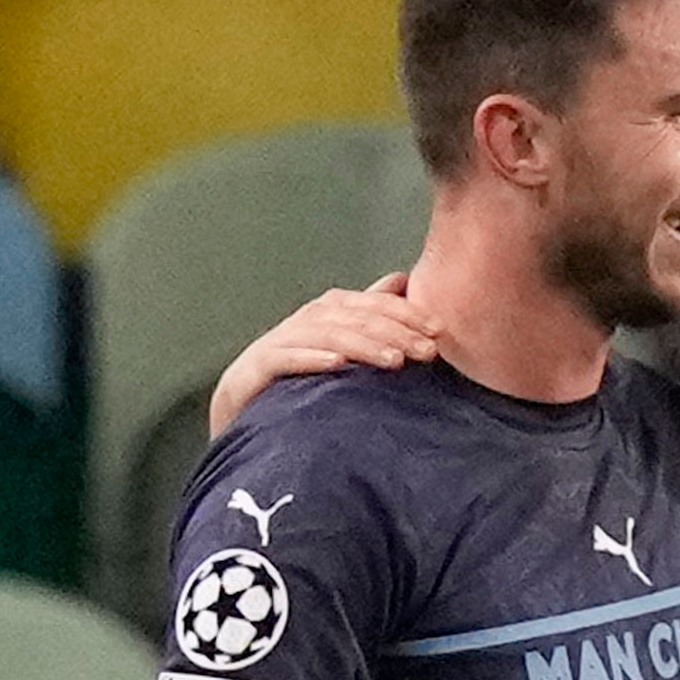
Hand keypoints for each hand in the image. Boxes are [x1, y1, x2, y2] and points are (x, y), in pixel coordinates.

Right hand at [207, 273, 438, 440]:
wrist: (241, 400)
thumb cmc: (298, 371)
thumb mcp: (338, 340)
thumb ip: (367, 313)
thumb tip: (400, 280)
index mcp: (330, 310)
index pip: (374, 305)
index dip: (407, 314)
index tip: (438, 332)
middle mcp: (307, 319)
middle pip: (355, 318)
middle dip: (394, 332)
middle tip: (426, 351)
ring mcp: (281, 340)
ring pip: (327, 336)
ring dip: (362, 346)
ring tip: (393, 360)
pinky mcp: (258, 365)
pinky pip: (286, 359)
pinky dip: (311, 359)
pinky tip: (337, 366)